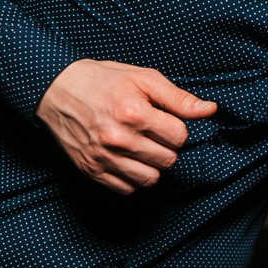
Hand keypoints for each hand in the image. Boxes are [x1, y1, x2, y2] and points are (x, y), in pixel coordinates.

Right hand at [36, 59, 215, 193]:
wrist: (56, 89)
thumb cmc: (103, 81)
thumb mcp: (142, 78)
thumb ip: (178, 98)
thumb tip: (210, 110)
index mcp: (134, 113)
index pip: (179, 136)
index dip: (175, 127)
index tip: (163, 120)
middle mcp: (118, 138)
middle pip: (168, 160)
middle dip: (166, 146)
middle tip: (152, 133)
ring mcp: (103, 157)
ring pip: (150, 179)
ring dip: (152, 165)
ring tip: (142, 148)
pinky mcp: (91, 170)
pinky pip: (127, 189)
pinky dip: (132, 178)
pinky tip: (128, 160)